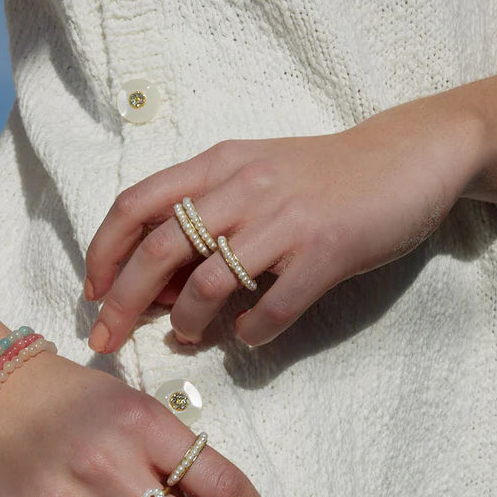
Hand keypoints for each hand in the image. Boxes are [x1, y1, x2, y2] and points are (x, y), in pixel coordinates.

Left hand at [83, 97, 485, 348]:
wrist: (404, 157)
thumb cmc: (316, 176)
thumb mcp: (250, 178)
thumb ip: (202, 219)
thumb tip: (158, 284)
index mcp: (216, 165)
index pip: (135, 204)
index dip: (103, 252)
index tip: (93, 292)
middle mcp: (242, 187)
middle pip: (159, 249)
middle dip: (124, 302)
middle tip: (108, 338)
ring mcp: (285, 218)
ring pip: (209, 282)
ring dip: (188, 322)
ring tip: (188, 337)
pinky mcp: (326, 249)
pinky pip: (274, 307)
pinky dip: (252, 332)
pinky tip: (250, 335)